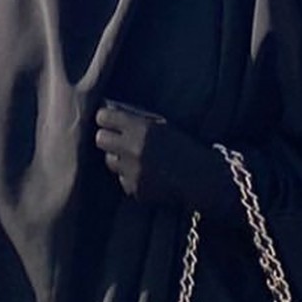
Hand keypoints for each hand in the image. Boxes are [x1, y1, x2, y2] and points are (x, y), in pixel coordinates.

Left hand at [94, 101, 246, 222]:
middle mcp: (133, 149)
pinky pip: (122, 179)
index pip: (103, 116)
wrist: (201, 177)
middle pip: (100, 139)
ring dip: (119, 158)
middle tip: (116, 139)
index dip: (105, 118)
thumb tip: (107, 112)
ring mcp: (132, 171)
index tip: (107, 120)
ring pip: (110, 161)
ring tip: (136, 158)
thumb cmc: (184, 146)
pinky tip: (147, 174)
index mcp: (142, 128)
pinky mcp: (134, 189)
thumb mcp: (162, 125)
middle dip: (107, 138)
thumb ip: (136, 119)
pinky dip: (130, 176)